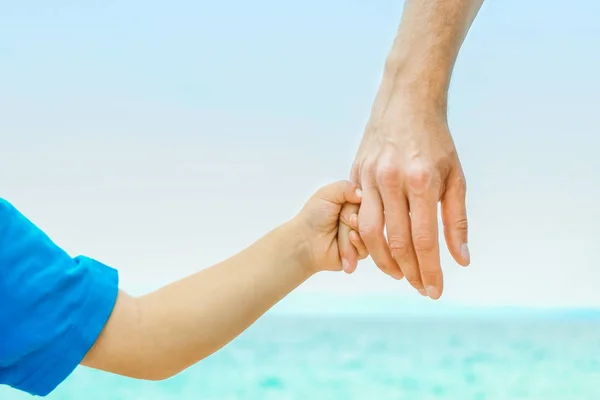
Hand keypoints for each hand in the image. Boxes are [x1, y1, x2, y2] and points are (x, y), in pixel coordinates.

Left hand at [292, 181, 367, 273]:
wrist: (304, 241)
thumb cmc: (313, 216)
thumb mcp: (327, 194)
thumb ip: (346, 187)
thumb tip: (364, 192)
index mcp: (353, 201)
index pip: (371, 198)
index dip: (367, 202)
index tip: (358, 202)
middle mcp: (359, 217)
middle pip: (374, 216)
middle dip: (361, 218)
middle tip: (350, 219)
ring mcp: (360, 234)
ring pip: (372, 232)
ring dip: (359, 231)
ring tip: (349, 232)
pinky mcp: (358, 251)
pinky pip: (368, 248)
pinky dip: (358, 243)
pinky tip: (349, 239)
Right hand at [347, 109, 469, 299]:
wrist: (406, 101)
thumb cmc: (435, 140)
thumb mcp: (455, 177)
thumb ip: (456, 220)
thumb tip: (461, 259)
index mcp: (422, 181)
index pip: (424, 239)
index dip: (429, 270)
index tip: (434, 291)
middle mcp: (392, 181)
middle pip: (396, 242)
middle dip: (409, 272)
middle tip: (419, 288)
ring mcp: (370, 177)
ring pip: (368, 232)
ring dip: (383, 261)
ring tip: (399, 275)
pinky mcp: (355, 174)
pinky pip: (357, 215)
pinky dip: (366, 238)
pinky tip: (379, 248)